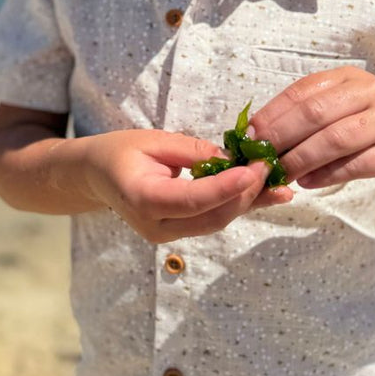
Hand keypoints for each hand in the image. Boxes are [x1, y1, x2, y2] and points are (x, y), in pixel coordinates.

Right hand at [75, 128, 291, 242]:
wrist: (96, 175)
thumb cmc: (120, 151)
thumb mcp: (153, 140)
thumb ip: (191, 150)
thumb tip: (231, 158)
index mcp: (143, 199)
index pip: (193, 199)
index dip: (227, 187)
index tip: (255, 169)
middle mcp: (155, 226)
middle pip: (211, 217)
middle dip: (245, 194)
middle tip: (270, 167)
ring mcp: (165, 234)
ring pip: (216, 222)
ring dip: (248, 202)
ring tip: (279, 184)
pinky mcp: (176, 232)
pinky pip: (211, 220)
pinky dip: (236, 205)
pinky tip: (263, 194)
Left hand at [249, 66, 374, 190]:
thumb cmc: (369, 126)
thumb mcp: (341, 109)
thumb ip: (306, 116)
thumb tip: (258, 136)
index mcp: (347, 77)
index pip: (302, 92)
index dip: (272, 113)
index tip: (249, 135)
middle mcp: (369, 93)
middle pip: (315, 113)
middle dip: (281, 137)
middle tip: (260, 157)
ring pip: (334, 139)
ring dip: (301, 159)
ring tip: (282, 173)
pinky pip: (355, 164)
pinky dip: (326, 175)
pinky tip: (308, 183)